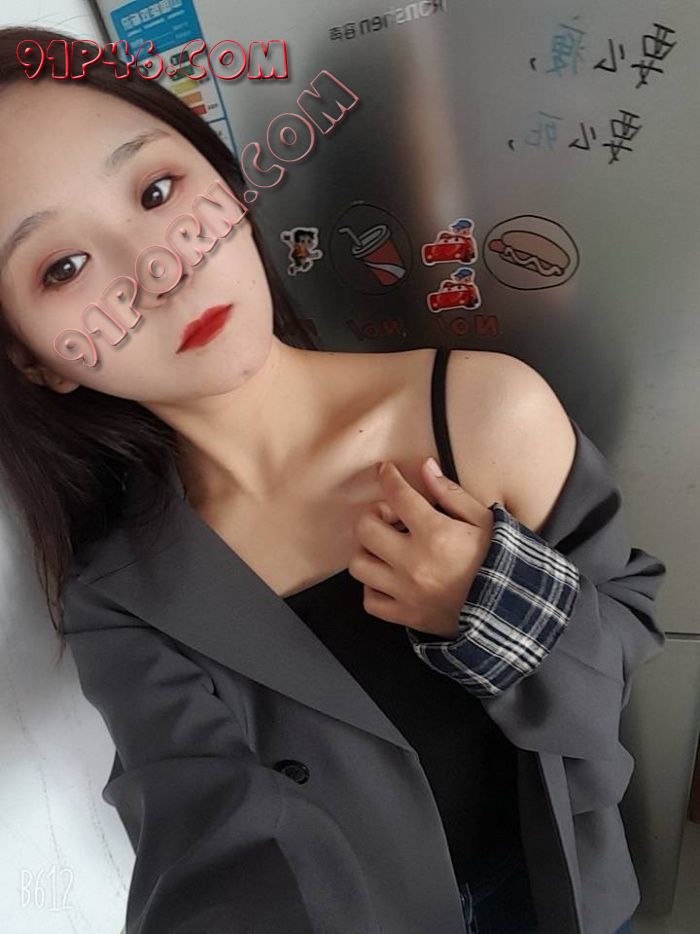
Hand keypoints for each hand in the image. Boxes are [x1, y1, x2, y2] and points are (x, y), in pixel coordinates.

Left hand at [348, 457, 494, 637]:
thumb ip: (451, 494)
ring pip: (359, 565)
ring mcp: (407, 592)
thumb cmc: (500, 562)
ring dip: (368, 551)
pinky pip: (370, 601)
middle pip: (365, 529)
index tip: (386, 471)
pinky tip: (388, 578)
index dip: (388, 477)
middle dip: (374, 515)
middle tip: (391, 517)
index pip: (397, 495)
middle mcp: (414, 563)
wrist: (514, 611)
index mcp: (436, 534)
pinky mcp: (407, 616)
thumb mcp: (484, 521)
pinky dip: (372, 588)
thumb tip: (425, 467)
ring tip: (386, 548)